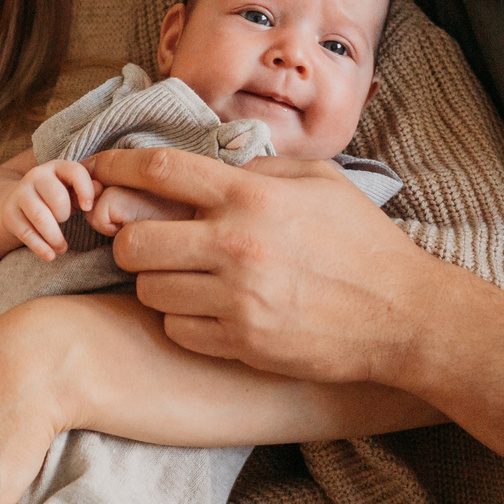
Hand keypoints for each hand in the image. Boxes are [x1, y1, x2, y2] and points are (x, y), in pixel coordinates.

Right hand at [2, 158, 96, 258]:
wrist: (17, 200)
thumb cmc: (54, 197)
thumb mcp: (72, 190)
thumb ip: (89, 190)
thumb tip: (101, 189)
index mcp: (57, 167)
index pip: (74, 171)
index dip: (85, 190)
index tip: (88, 208)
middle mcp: (36, 175)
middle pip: (57, 197)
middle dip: (65, 215)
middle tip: (65, 222)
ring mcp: (20, 193)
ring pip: (40, 216)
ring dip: (54, 236)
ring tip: (62, 248)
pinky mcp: (9, 213)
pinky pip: (26, 233)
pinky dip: (40, 247)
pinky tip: (51, 256)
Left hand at [90, 147, 449, 387]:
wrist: (404, 315)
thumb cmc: (362, 243)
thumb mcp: (318, 182)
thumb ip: (258, 169)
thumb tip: (208, 160)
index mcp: (252, 196)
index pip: (160, 170)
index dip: (116, 167)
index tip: (99, 170)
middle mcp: (236, 244)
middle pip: (134, 240)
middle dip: (128, 240)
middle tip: (147, 242)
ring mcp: (237, 298)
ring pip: (149, 290)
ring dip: (157, 283)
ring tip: (185, 277)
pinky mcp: (243, 342)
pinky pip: (177, 329)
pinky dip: (183, 320)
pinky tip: (208, 310)